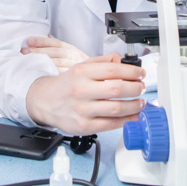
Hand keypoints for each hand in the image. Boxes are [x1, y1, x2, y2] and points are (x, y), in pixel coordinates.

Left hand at [22, 35, 88, 71]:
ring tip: (27, 61)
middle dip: (37, 51)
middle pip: (52, 52)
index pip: (54, 42)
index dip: (41, 41)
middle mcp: (71, 55)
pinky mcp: (72, 77)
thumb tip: (47, 34)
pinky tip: (39, 73)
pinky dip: (49, 73)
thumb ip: (59, 44)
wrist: (97, 75)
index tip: (29, 40)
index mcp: (70, 48)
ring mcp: (72, 66)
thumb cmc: (81, 64)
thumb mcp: (72, 51)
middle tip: (24, 51)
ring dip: (41, 61)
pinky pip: (59, 74)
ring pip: (55, 62)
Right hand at [26, 54, 144, 134]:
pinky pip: (111, 124)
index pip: (113, 70)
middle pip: (117, 88)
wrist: (45, 102)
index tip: (141, 74)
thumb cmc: (67, 85)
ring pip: (117, 108)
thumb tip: (121, 60)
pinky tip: (132, 115)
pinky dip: (127, 120)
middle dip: (136, 88)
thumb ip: (102, 62)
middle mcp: (81, 90)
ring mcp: (83, 110)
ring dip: (134, 106)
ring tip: (140, 102)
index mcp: (82, 72)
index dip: (132, 72)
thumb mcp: (81, 67)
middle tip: (141, 88)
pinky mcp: (84, 126)